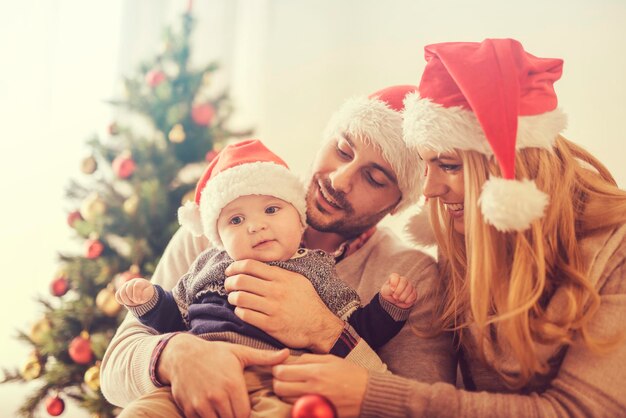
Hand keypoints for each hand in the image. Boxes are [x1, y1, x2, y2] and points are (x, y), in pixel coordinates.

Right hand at [115, 278, 154, 306]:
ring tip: (132, 303)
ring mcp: (125, 286)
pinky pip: (117, 296)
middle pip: (128, 290)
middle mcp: (131, 282)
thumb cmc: (146, 293)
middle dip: (132, 298)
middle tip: (136, 302)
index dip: (137, 294)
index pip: (136, 286)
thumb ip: (146, 294)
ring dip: (126, 301)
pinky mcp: (120, 291)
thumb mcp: (149, 294)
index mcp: (140, 281)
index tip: (139, 300)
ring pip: (121, 293)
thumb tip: (139, 297)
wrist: (142, 293)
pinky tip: (127, 303)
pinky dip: (121, 301)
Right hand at [158, 333, 289, 417]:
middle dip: (232, 416)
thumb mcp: (240, 352)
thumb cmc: (215, 353)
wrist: (183, 354)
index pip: (244, 414)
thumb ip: (264, 357)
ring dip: (219, 417)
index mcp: (232, 384)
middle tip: (231, 407)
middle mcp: (217, 396)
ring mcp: (201, 404)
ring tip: (221, 408)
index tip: (241, 407)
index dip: (244, 413)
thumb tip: (287, 354)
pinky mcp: (189, 408)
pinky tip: (208, 409)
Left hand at [224, 259, 343, 352]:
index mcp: (281, 277)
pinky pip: (245, 315)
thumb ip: (279, 273)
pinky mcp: (270, 325)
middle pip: (241, 280)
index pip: (250, 265)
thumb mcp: (298, 281)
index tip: (230, 271)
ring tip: (234, 299)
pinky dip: (239, 311)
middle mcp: (276, 291)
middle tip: (228, 286)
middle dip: (229, 282)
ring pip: (240, 298)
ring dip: (232, 298)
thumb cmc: (308, 302)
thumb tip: (258, 267)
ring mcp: (272, 308)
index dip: (235, 267)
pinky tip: (242, 311)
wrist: (320, 326)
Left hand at [273, 354, 367, 417]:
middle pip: (280, 388)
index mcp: (315, 372)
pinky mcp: (318, 414)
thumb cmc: (350, 373)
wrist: (368, 394)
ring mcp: (315, 404)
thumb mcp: (330, 359)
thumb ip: (307, 359)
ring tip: (294, 386)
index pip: (282, 372)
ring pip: (286, 400)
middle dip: (278, 381)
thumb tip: (288, 360)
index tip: (281, 368)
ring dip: (285, 393)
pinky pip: (297, 409)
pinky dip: (295, 403)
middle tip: (284, 378)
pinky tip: (301, 397)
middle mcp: (313, 389)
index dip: (277, 369)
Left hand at [380, 273, 416, 308]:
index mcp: (395, 277)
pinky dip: (408, 300)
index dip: (394, 283)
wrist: (393, 302)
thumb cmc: (388, 294)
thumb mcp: (385, 292)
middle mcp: (403, 280)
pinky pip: (413, 295)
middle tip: (395, 297)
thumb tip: (393, 289)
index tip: (392, 290)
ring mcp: (410, 286)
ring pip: (409, 288)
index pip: (396, 276)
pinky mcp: (414, 293)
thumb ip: (388, 289)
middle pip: (404, 281)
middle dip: (399, 291)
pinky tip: (404, 301)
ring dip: (403, 296)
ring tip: (399, 299)